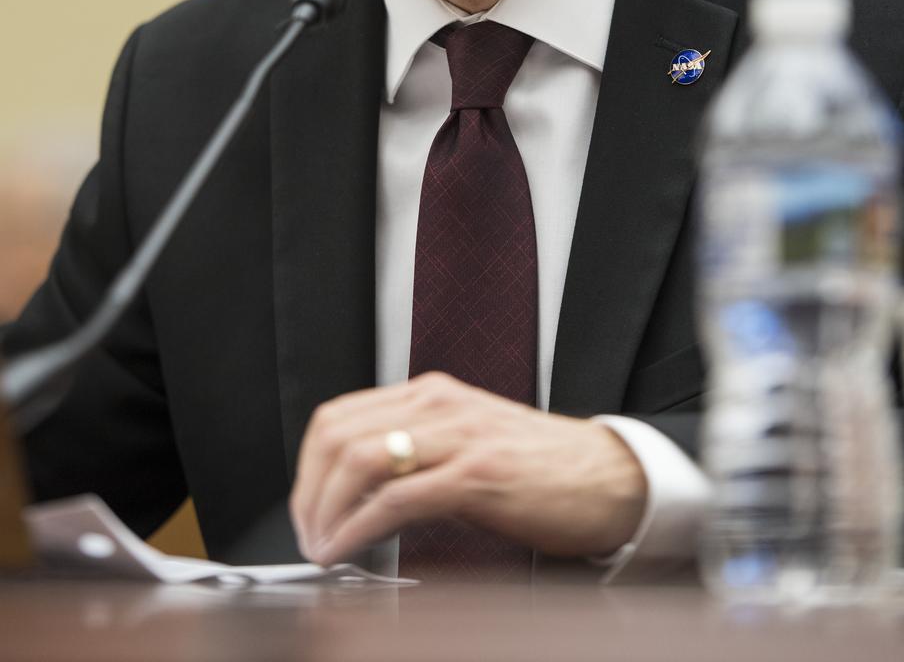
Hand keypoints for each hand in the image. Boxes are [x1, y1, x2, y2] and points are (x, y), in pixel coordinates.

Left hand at [291, 372, 646, 565]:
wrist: (611, 477)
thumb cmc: (542, 468)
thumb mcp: (468, 442)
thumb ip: (419, 451)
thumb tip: (360, 491)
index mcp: (433, 394)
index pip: (340, 415)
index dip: (308, 466)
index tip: (305, 507)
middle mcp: (439, 403)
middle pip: (339, 435)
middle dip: (308, 492)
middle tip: (307, 535)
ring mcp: (459, 435)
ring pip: (360, 458)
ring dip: (326, 511)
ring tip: (322, 547)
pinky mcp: (478, 474)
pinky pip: (398, 496)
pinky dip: (359, 527)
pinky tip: (349, 549)